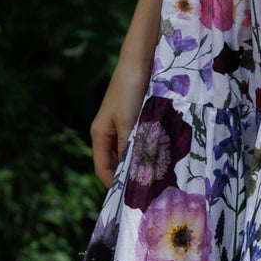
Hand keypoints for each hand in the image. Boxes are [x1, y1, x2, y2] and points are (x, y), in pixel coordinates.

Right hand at [90, 50, 151, 187]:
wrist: (140, 60)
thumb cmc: (130, 89)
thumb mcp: (129, 122)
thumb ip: (129, 149)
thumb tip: (132, 175)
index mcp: (100, 134)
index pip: (102, 169)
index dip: (114, 186)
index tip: (130, 200)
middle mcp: (108, 132)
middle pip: (115, 163)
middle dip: (128, 177)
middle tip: (147, 192)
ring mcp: (122, 125)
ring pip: (129, 153)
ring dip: (140, 163)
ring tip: (156, 177)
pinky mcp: (135, 117)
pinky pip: (139, 141)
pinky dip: (147, 150)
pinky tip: (160, 157)